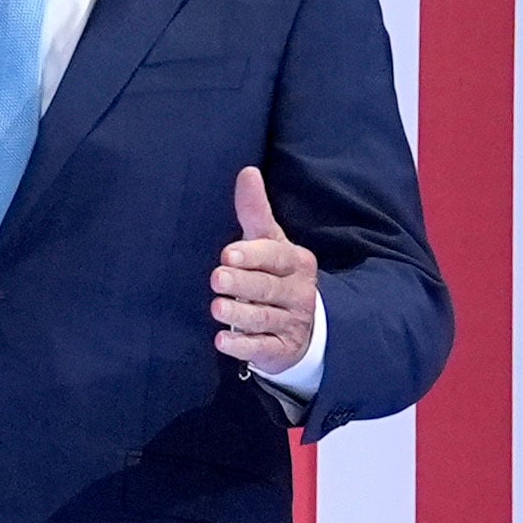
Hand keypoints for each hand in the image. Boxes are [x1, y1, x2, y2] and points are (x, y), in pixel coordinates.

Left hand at [212, 166, 317, 377]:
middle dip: (243, 283)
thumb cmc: (277, 275)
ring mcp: (291, 323)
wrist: (304, 326)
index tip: (228, 253)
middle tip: (218, 278)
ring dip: (240, 314)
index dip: (253, 255)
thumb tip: (247, 172)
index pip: (276, 256)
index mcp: (296, 262)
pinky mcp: (280, 350)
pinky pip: (262, 348)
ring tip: (217, 308)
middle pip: (268, 287)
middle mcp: (297, 292)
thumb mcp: (270, 243)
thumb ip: (255, 211)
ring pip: (265, 319)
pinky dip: (243, 347)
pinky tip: (222, 342)